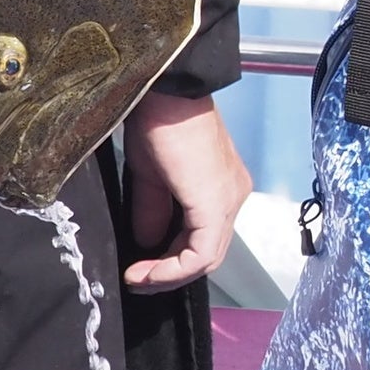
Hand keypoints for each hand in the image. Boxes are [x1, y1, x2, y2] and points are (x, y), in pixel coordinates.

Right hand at [118, 90, 249, 290]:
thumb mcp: (150, 175)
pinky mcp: (215, 205)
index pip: (203, 235)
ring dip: (167, 274)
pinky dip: (170, 269)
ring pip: (206, 256)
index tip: (138, 267)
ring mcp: (229, 200)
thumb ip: (152, 210)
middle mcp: (234, 193)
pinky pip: (199, 254)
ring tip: (136, 278)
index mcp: (220, 183)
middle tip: (136, 279)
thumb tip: (145, 242)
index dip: (170, 258)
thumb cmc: (157, 119)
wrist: (164, 91)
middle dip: (168, 271)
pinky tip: (144, 272)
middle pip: (207, 250)